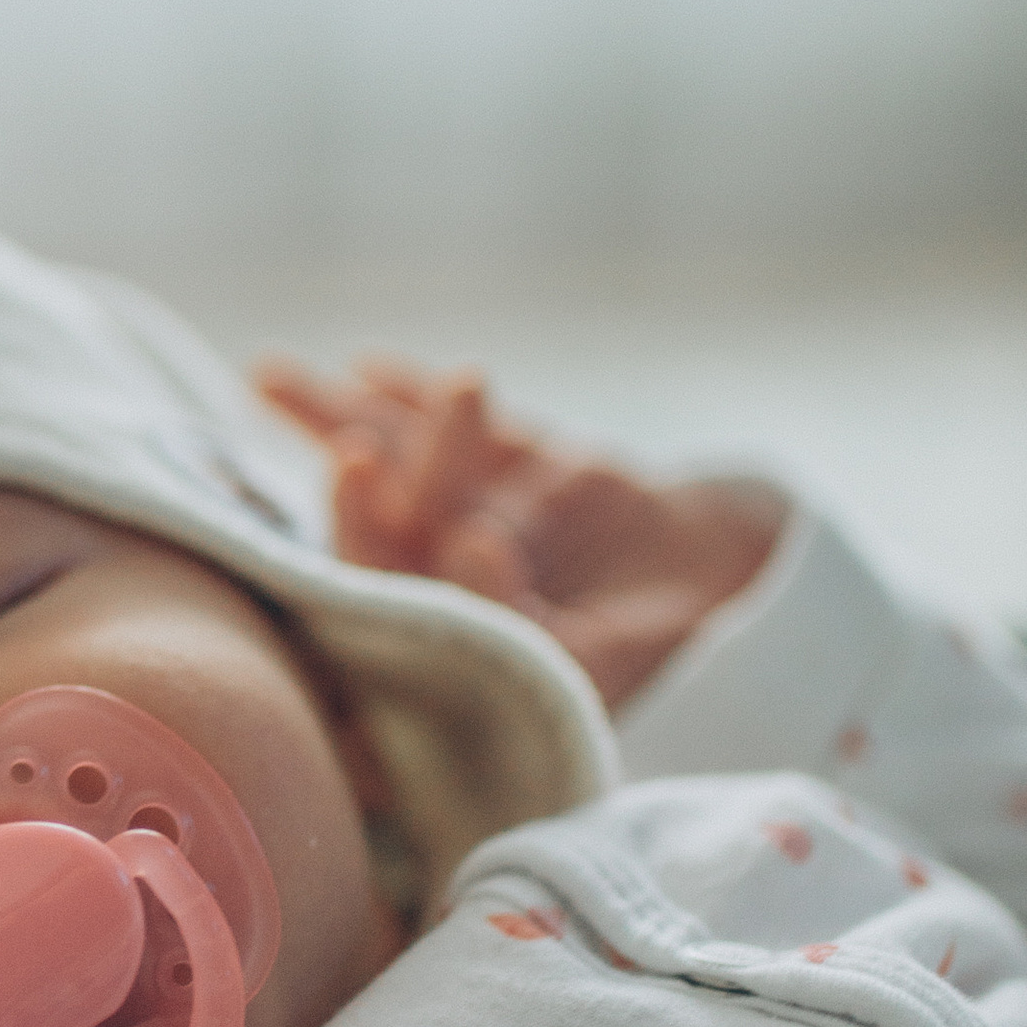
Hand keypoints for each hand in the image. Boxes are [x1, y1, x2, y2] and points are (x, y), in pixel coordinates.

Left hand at [253, 357, 782, 711]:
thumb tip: (462, 542)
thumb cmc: (672, 654)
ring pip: (404, 467)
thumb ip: (520, 615)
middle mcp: (457, 586)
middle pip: (385, 528)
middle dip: (352, 481)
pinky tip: (365, 368)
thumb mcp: (598, 658)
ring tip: (270, 378)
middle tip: (338, 434)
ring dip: (346, 421)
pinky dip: (411, 397)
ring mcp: (487, 523)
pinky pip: (465, 434)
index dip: (358, 539)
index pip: (388, 595)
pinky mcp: (527, 473)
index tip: (355, 472)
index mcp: (458, 650)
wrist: (756, 603)